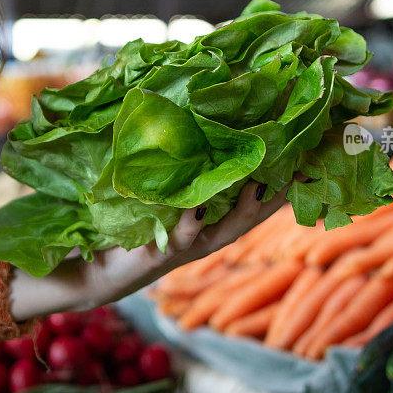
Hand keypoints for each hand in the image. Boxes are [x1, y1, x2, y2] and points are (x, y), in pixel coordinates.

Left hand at [8, 181, 289, 320]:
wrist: (86, 272)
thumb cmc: (124, 226)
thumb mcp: (155, 194)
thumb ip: (176, 169)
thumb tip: (188, 120)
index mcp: (203, 223)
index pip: (249, 203)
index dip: (280, 185)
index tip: (306, 159)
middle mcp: (198, 239)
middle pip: (246, 220)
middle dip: (273, 198)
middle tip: (297, 168)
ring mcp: (177, 250)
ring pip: (219, 233)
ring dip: (240, 211)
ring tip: (259, 184)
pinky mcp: (150, 255)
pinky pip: (174, 239)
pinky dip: (187, 223)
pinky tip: (197, 206)